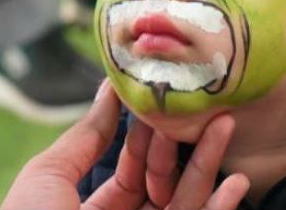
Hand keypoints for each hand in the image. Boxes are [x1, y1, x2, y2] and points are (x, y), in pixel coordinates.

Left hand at [0, 80, 249, 209]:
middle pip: (164, 177)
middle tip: (200, 106)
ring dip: (208, 162)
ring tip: (225, 123)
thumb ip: (86, 135)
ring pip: (187, 198)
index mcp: (96, 208)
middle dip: (181, 140)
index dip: (146, 133)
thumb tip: (109, 88)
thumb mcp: (48, 178)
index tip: (161, 98)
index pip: (131, 164)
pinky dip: (221, 208)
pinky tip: (237, 181)